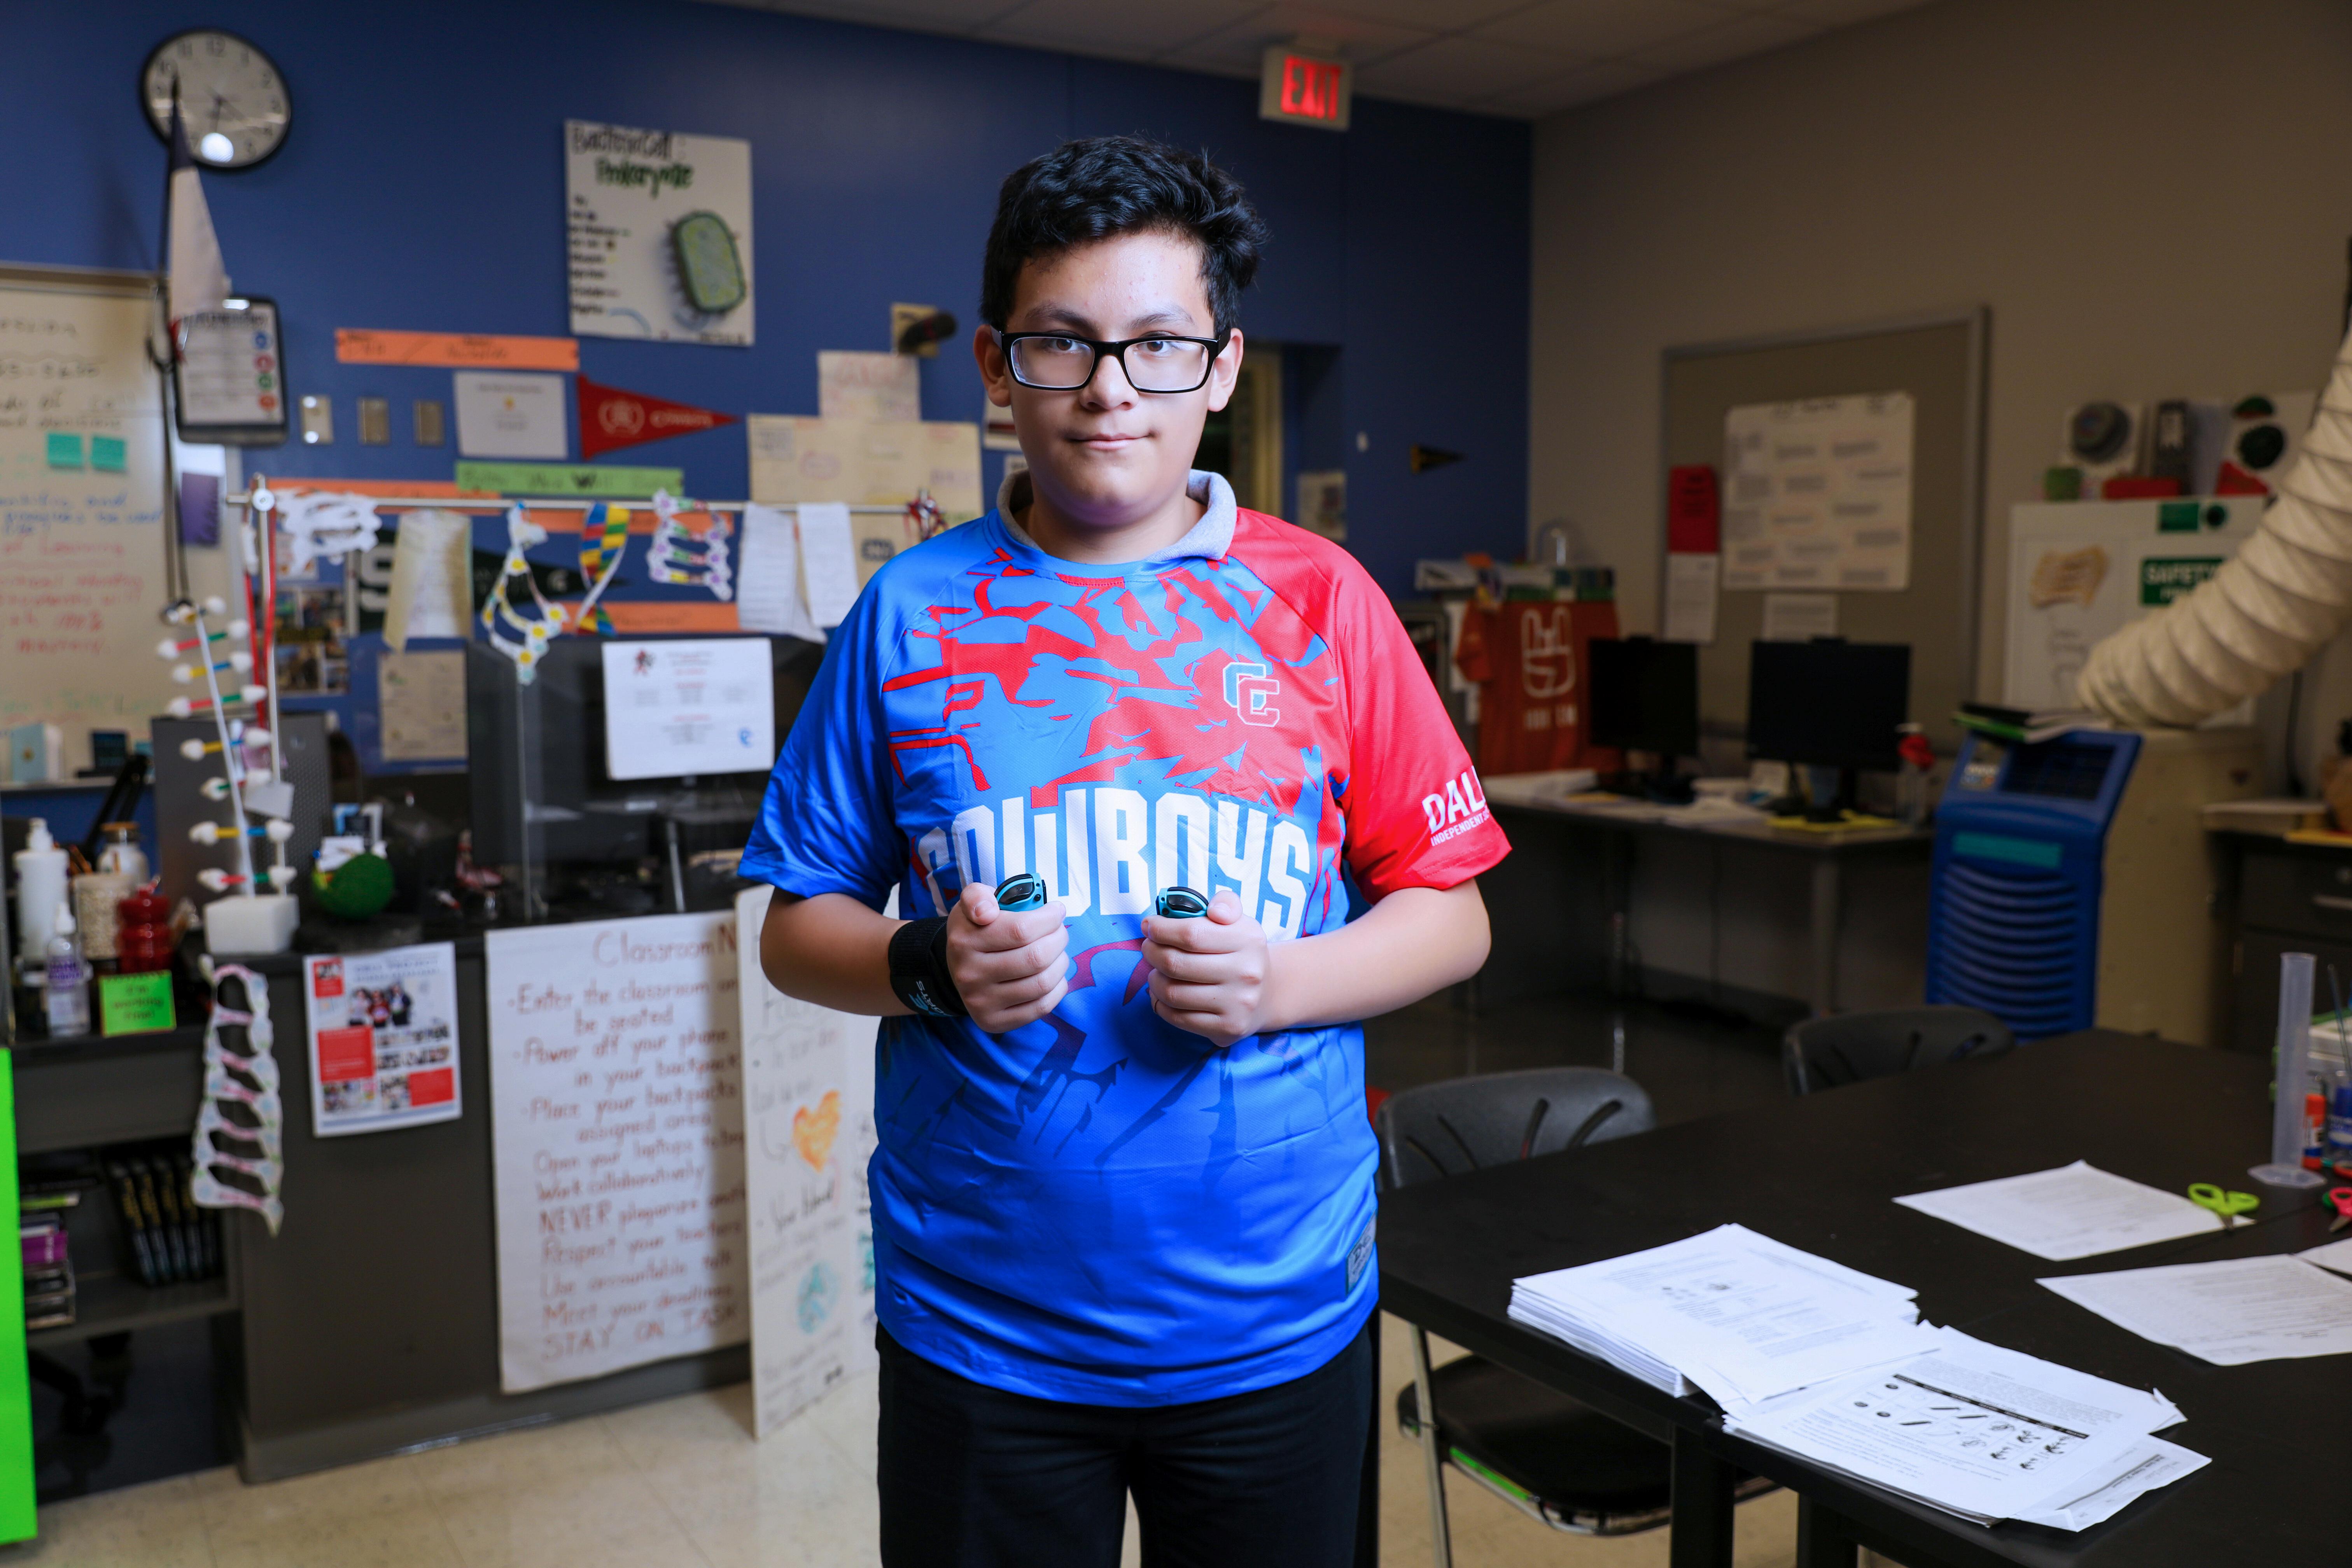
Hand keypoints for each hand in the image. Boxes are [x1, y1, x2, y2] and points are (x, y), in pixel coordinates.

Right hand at [945, 883, 1068, 1031]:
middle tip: (1060, 932)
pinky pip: (1041, 1007)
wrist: (959, 967)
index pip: (1021, 930)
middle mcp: (969, 974)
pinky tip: (1054, 974)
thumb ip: (978, 896)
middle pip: (1036, 958)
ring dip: (1061, 963)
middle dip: (1059, 939)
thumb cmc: (977, 928)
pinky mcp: (993, 1021)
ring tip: (1057, 952)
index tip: (1057, 911)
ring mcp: (981, 1002)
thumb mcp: (972, 903)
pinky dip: (1057, 988)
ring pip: (1042, 983)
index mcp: (965, 940)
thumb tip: (987, 912)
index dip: (1049, 918)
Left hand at [1141, 889, 1271, 1048]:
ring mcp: (1238, 1004)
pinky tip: (1161, 994)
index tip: (1149, 926)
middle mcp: (1246, 973)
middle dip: (1151, 953)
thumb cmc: (1240, 951)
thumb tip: (1215, 911)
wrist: (1266, 993)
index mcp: (1248, 939)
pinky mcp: (1227, 1028)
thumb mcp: (1239, 921)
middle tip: (1148, 948)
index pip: (1191, 934)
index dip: (1161, 930)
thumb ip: (1226, 904)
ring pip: (1172, 993)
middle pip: (1176, 963)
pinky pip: (1178, 1018)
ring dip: (1153, 980)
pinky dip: (1160, 1005)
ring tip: (1155, 972)